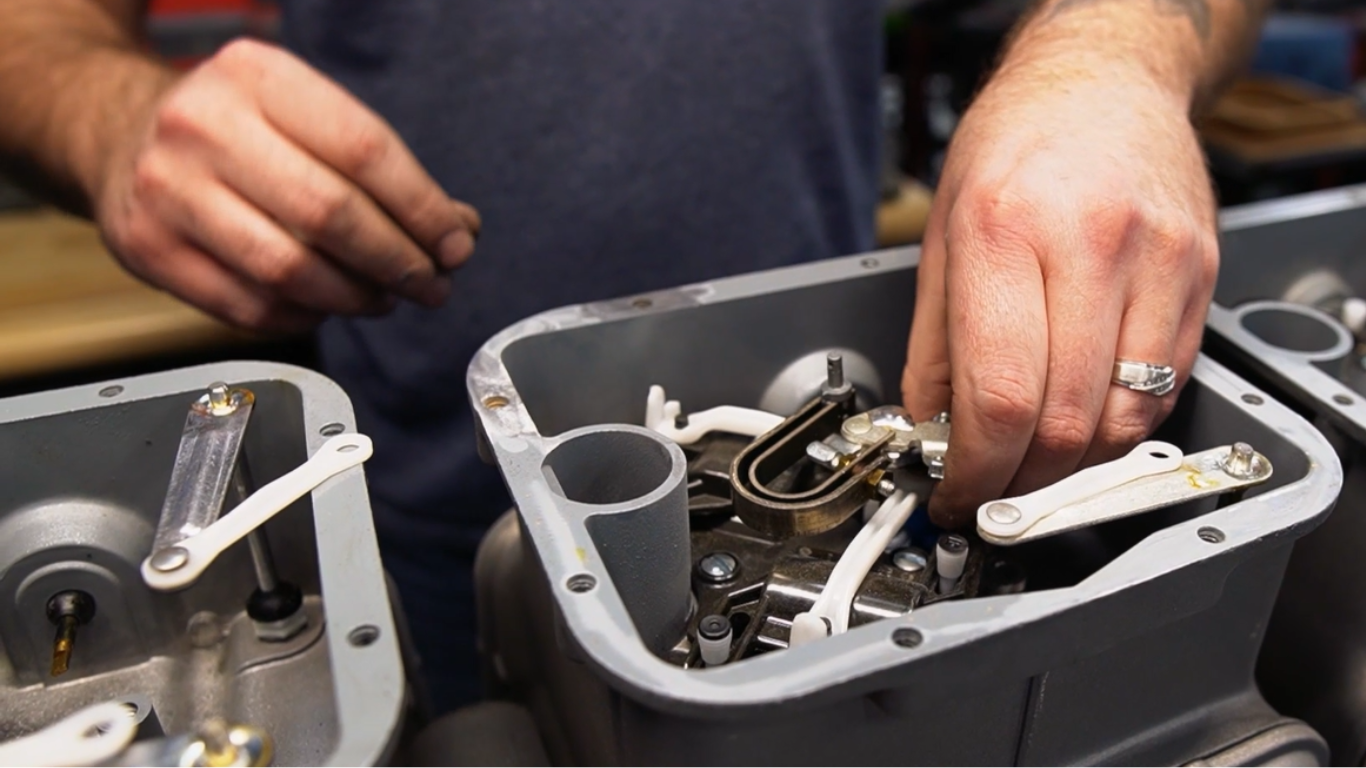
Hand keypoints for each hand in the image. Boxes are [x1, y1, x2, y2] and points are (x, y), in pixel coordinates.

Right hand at [92, 39, 479, 330]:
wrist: (123, 137)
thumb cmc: (237, 131)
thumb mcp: (302, 115)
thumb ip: (380, 169)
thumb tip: (457, 231)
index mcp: (256, 76)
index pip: (364, 149)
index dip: (423, 207)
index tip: (456, 243)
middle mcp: (203, 126)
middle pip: (330, 214)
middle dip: (398, 261)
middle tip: (432, 284)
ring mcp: (168, 190)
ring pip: (290, 270)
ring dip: (356, 297)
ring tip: (385, 297)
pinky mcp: (149, 249)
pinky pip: (250, 306)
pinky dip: (305, 315)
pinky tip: (328, 305)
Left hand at [901, 60, 1218, 527]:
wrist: (1102, 77)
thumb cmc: (1015, 142)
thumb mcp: (939, 233)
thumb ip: (932, 343)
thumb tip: (932, 428)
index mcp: (1005, 232)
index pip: (999, 395)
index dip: (976, 470)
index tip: (959, 495)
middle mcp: (1089, 244)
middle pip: (1067, 422)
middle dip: (1022, 483)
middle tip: (993, 491)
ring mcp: (1158, 259)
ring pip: (1125, 419)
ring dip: (1075, 467)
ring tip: (1035, 462)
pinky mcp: (1199, 273)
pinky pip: (1165, 386)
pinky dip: (1120, 425)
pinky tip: (1084, 418)